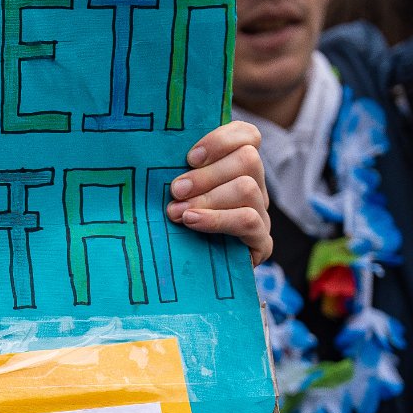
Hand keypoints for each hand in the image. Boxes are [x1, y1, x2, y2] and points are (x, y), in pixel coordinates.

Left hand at [168, 120, 269, 263]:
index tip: (190, 156)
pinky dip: (217, 219)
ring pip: (247, 188)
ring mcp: (261, 213)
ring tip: (176, 212)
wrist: (190, 277)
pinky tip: (192, 222)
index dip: (221, 140)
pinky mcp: (262, 241)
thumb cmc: (175, 221)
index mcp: (236, 166)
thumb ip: (175, 170)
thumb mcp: (175, 191)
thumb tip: (150, 152)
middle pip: (248, 159)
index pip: (247, 135)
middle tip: (175, 190)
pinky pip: (249, 220)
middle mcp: (255, 185)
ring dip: (207, 198)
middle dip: (206, 174)